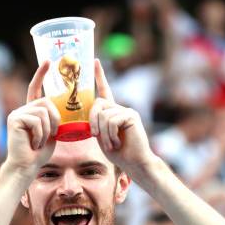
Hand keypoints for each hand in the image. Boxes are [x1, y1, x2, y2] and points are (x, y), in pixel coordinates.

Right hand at [5, 61, 60, 172]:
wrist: (27, 166)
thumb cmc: (39, 153)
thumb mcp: (52, 133)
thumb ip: (55, 120)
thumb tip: (68, 110)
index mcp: (32, 111)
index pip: (36, 88)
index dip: (41, 74)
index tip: (48, 61)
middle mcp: (23, 109)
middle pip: (47, 102)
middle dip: (54, 120)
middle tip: (50, 136)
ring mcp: (17, 113)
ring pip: (44, 112)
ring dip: (47, 130)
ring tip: (39, 141)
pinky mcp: (14, 119)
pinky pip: (37, 120)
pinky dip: (40, 134)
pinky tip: (33, 143)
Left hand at [89, 60, 154, 175]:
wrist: (135, 163)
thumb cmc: (118, 153)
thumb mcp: (102, 137)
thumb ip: (97, 123)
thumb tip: (89, 114)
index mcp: (111, 112)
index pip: (104, 90)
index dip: (99, 76)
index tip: (94, 61)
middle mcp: (119, 108)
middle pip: (98, 103)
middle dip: (92, 121)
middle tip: (96, 136)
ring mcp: (126, 110)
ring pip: (103, 115)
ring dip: (103, 133)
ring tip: (111, 145)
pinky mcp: (131, 115)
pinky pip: (112, 120)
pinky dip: (110, 135)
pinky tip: (117, 143)